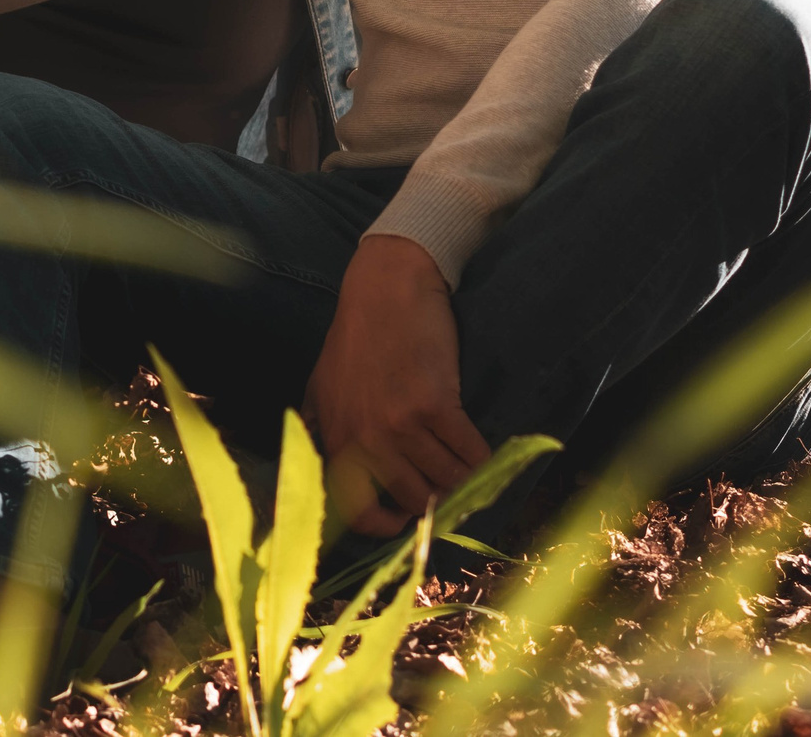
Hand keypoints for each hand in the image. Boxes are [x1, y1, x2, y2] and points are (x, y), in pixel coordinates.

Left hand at [306, 235, 493, 534]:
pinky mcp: (434, 406)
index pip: (359, 511)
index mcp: (335, 437)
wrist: (387, 286)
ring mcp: (397, 425)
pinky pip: (469, 453)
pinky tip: (485, 453)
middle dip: (437, 502)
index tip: (410, 521)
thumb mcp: (324, 385)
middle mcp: (362, 439)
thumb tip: (337, 476)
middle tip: (454, 493)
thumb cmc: (358, 333)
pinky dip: (484, 459)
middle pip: (412, 498)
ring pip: (445, 479)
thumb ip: (327, 430)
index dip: (389, 525)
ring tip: (474, 474)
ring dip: (466, 481)